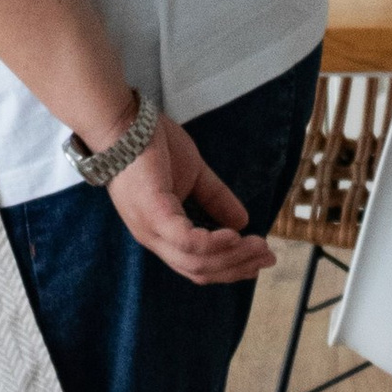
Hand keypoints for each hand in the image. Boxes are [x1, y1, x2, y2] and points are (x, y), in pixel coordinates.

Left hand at [106, 114, 276, 286]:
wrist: (124, 121)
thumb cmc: (152, 144)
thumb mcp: (193, 176)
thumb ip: (215, 199)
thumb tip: (243, 221)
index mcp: (160, 231)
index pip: (197, 265)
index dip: (230, 267)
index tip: (260, 259)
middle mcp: (153, 237)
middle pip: (199, 271)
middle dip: (237, 267)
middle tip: (267, 256)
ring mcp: (150, 228)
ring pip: (196, 261)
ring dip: (233, 256)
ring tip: (258, 245)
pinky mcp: (153, 213)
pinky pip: (186, 241)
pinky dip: (213, 244)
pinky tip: (234, 236)